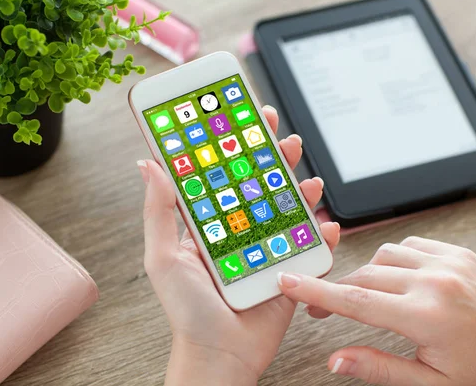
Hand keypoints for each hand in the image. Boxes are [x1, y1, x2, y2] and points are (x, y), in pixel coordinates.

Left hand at [139, 105, 340, 385]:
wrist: (219, 356)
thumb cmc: (186, 311)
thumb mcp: (161, 257)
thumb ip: (158, 210)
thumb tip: (147, 163)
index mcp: (210, 226)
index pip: (223, 177)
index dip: (233, 148)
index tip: (240, 119)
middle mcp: (239, 233)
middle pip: (260, 186)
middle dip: (272, 158)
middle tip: (280, 135)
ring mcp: (267, 250)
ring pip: (288, 209)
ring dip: (301, 188)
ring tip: (308, 174)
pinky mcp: (289, 270)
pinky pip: (310, 246)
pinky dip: (323, 234)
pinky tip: (327, 222)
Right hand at [278, 237, 475, 385]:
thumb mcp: (430, 383)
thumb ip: (378, 369)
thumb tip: (336, 360)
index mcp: (426, 316)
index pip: (354, 299)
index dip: (315, 290)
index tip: (288, 281)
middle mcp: (436, 281)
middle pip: (364, 275)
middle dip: (337, 289)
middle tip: (322, 307)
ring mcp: (449, 262)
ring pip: (385, 253)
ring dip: (368, 272)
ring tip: (369, 295)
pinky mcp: (459, 253)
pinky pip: (412, 244)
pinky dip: (396, 258)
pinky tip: (398, 276)